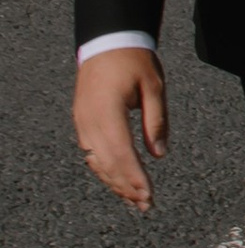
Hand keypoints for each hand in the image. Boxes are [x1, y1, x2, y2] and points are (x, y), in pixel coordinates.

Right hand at [73, 49, 168, 211]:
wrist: (107, 41)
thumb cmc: (134, 61)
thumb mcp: (154, 86)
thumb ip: (156, 121)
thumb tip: (159, 155)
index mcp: (108, 110)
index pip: (122, 153)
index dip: (134, 177)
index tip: (148, 195)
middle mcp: (89, 121)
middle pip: (107, 163)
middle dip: (126, 187)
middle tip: (146, 205)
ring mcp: (82, 123)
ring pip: (96, 162)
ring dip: (115, 183)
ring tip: (134, 200)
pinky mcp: (82, 123)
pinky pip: (91, 153)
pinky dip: (105, 170)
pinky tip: (118, 181)